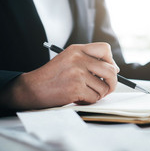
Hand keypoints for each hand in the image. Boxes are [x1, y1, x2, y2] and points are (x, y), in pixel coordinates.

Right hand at [0, 43, 118, 109]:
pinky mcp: (76, 88)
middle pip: (110, 70)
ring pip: (104, 87)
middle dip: (112, 82)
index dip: (111, 61)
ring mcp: (78, 73)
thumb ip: (90, 61)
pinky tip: (79, 97)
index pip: (105, 49)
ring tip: (86, 93)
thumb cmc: (53, 76)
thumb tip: (115, 69)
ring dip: (98, 94)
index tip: (110, 69)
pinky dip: (90, 101)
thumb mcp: (69, 59)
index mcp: (77, 50)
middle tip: (107, 88)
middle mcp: (78, 59)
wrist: (32, 88)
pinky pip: (95, 97)